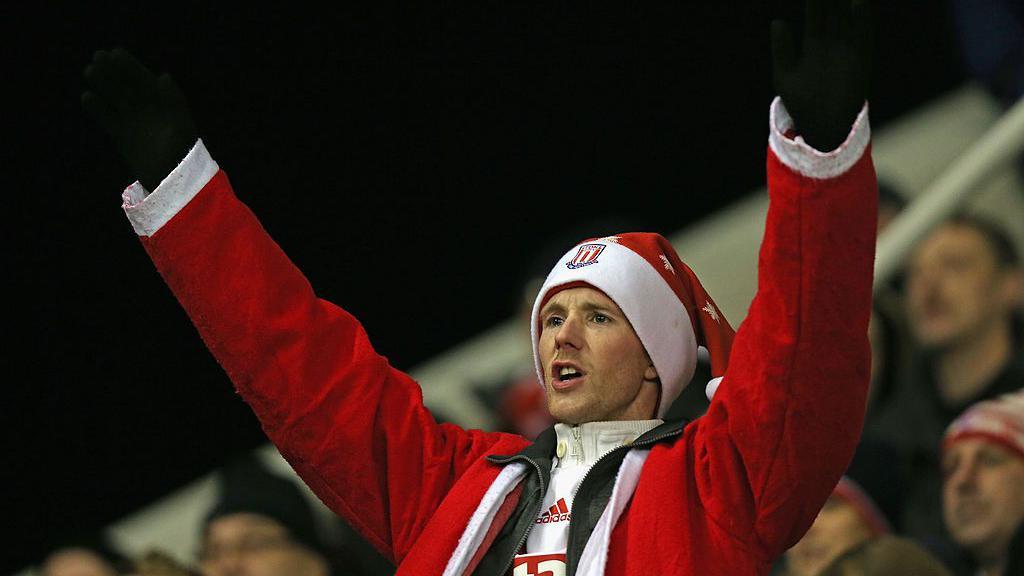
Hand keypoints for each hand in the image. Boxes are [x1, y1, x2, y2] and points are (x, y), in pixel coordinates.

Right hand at [82, 48, 197, 189]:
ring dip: (104, 85)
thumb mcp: (181, 123)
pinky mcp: (125, 138)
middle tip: (97, 56)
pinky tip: (87, 96)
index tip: (115, 53)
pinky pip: (109, 120)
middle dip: (114, 71)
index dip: (131, 67)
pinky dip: (98, 109)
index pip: (145, 81)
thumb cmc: (183, 151)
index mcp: (164, 105)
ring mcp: (136, 124)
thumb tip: (162, 75)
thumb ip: (174, 100)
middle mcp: (149, 112)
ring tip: (89, 71)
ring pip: (117, 100)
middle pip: (128, 87)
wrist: (176, 181)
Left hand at [771, 0, 870, 150]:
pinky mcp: (861, 59)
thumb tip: (778, 21)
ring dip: (847, 3)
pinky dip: (862, 20)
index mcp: (814, 42)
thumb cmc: (801, 102)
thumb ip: (782, 49)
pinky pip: (863, 36)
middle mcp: (834, 41)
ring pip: (849, 18)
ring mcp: (848, 48)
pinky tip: (858, 3)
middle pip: (834, 10)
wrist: (823, 125)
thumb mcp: (785, 75)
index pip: (816, 12)